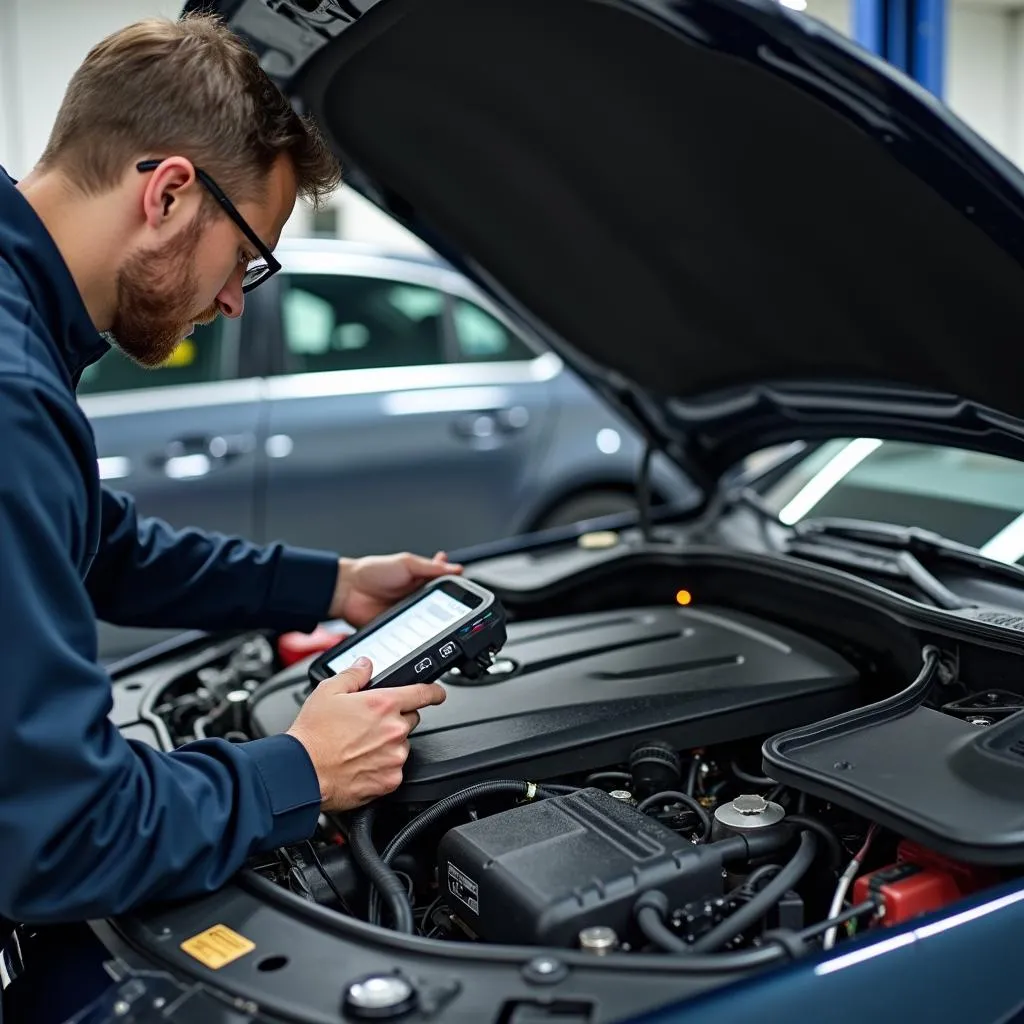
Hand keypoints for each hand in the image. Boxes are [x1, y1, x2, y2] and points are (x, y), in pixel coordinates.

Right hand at [287, 657, 446, 810]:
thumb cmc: (312, 735)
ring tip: (359, 748)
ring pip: (401, 745)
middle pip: (409, 719)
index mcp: (383, 704)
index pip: (424, 693)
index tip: (438, 693)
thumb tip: (366, 665)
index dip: (434, 692)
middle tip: (367, 726)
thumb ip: (354, 675)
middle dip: (394, 720)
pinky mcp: (390, 780)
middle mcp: (394, 730)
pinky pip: (394, 769)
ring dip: (388, 745)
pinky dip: (382, 767)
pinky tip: (360, 764)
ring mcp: (394, 756)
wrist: (302, 773)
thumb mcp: (328, 691)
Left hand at [329, 551, 462, 626]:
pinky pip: (413, 636)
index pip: (445, 586)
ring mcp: (409, 616)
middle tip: (463, 614)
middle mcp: (417, 599)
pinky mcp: (399, 630)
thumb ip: (430, 567)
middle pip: (441, 607)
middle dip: (452, 611)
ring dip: (437, 625)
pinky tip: (426, 637)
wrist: (347, 591)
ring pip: (430, 624)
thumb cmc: (373, 571)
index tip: (470, 596)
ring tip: (449, 627)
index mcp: (421, 580)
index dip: (458, 591)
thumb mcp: (406, 563)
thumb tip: (454, 568)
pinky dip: (420, 638)